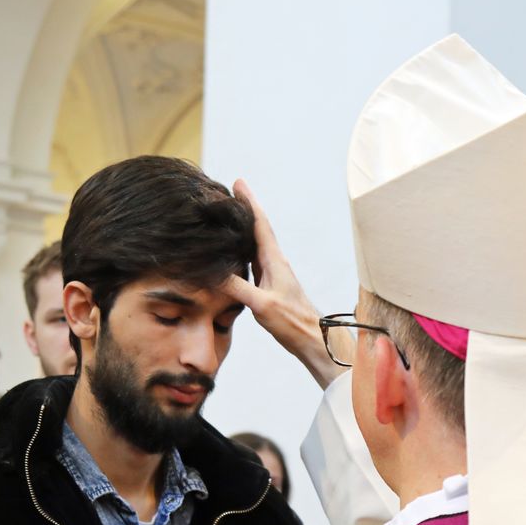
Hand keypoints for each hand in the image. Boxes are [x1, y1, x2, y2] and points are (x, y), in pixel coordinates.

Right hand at [225, 179, 348, 388]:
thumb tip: (212, 272)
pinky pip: (254, 262)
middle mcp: (276, 264)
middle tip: (228, 194)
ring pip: (256, 245)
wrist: (314, 341)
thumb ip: (237, 288)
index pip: (260, 225)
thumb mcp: (262, 305)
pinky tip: (234, 254)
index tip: (238, 183)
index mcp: (275, 262)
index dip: (249, 203)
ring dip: (243, 231)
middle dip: (243, 211)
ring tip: (227, 219)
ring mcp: (274, 275)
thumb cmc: (293, 323)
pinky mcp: (272, 287)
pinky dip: (243, 251)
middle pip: (258, 230)